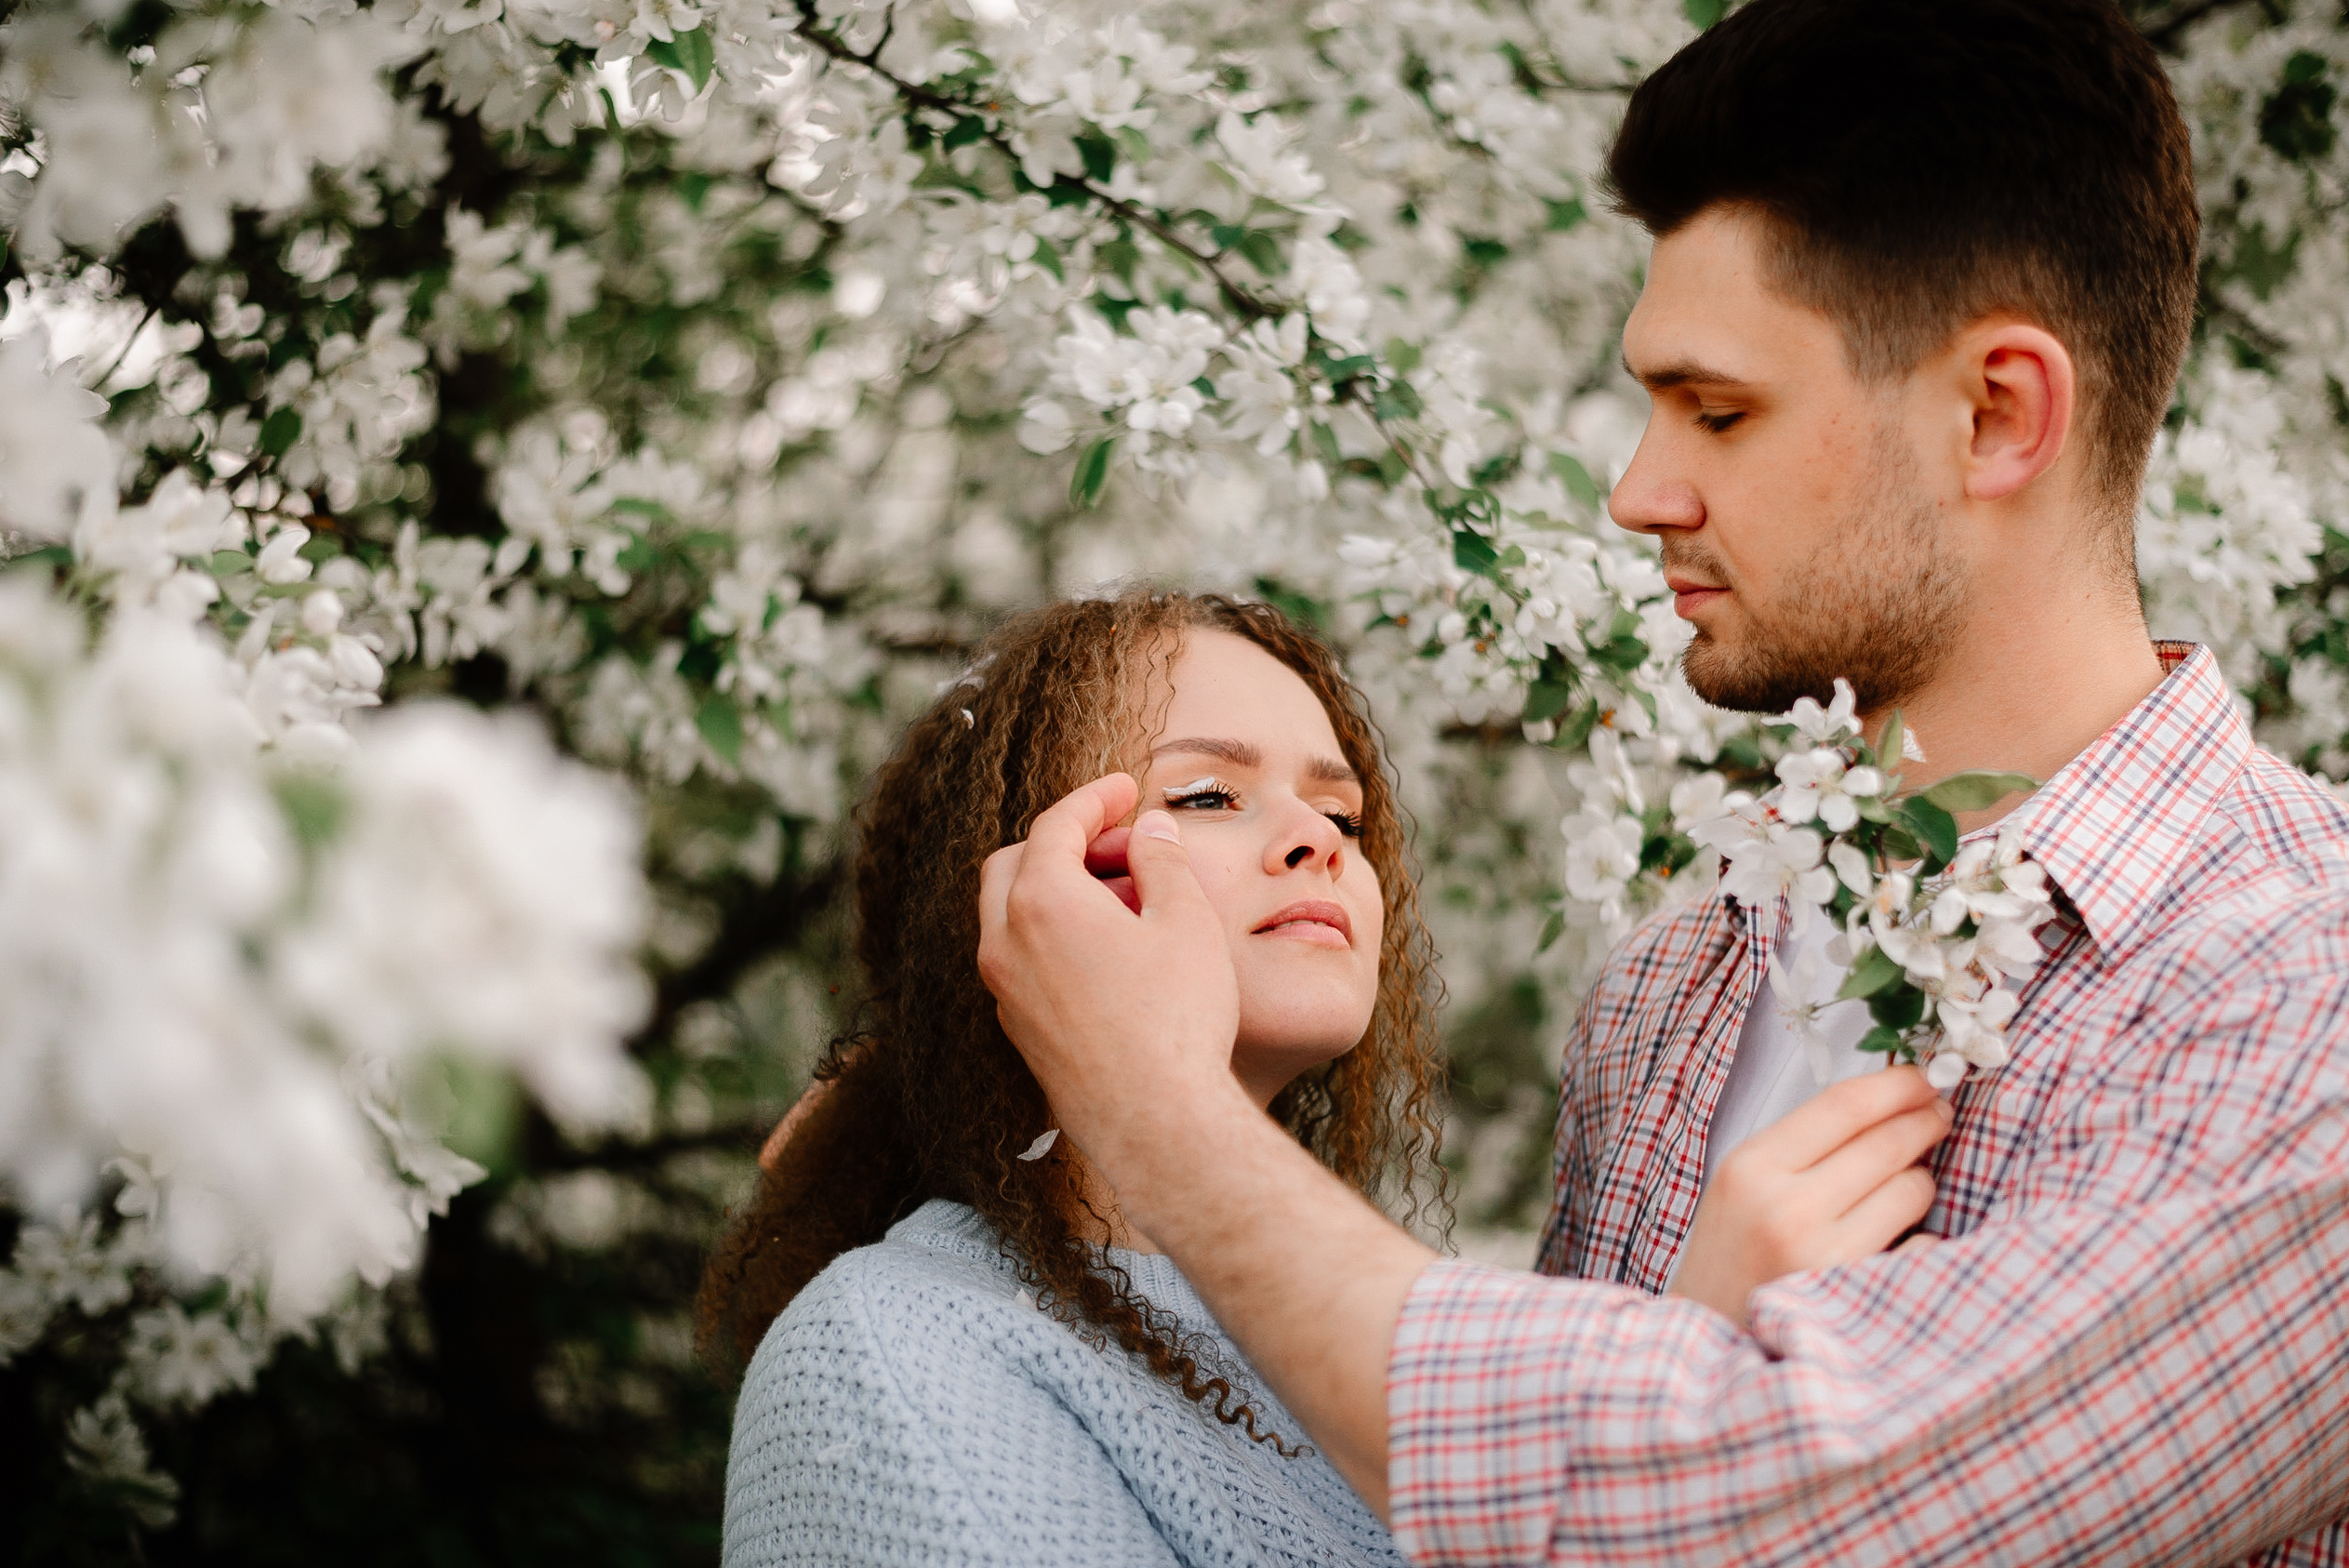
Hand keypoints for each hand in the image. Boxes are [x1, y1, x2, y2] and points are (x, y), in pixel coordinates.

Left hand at [976, 774, 1247, 1189]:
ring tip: (1125, 898)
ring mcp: (1004, 991)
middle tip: (1121, 844)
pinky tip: (1111, 951)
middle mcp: (1004, 942)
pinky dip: (1052, 935)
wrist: (1156, 1122)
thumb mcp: (1185, 921)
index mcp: (1040, 901)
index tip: (1125, 788)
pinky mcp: (1018, 1029)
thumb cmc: (1177, 1018)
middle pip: (1016, 863)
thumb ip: (1162, 860)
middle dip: (1064, 841)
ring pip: (1011, 914)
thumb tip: (1148, 832)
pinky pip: (1021, 959)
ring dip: (1057, 890)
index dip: (1094, 798)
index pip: (1055, 825)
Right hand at [1669, 1065, 1951, 1329]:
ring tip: (1901, 1188)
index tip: (1924, 1077)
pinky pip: (1922, 1247)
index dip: (1896, 1084)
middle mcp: (1787, 1208)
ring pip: (1912, 1190)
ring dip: (1919, 1181)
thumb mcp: (1741, 1184)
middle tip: (1939, 1116)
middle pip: (1886, 1142)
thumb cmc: (1729, 1257)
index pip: (1843, 1105)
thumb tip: (1888, 1101)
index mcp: (1751, 1167)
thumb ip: (1802, 1144)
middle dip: (1925, 1121)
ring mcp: (1825, 1257)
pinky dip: (1921, 1239)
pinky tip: (1898, 1242)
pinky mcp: (1857, 1298)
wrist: (1709, 1342)